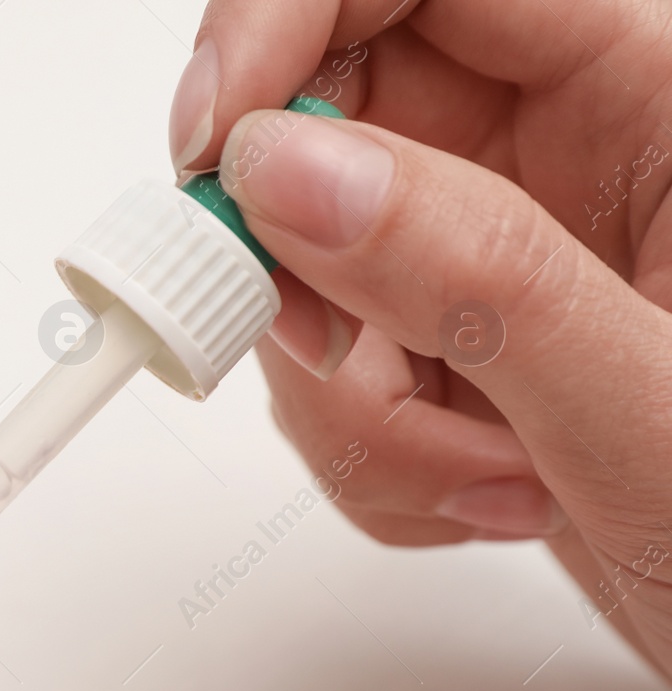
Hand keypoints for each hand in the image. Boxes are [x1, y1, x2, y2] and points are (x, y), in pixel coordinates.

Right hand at [169, 0, 671, 671]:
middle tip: (332, 352)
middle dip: (295, 260)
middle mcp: (558, 155)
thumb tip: (288, 171)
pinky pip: (324, 364)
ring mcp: (490, 255)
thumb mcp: (649, 410)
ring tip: (484, 471)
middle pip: (329, 123)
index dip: (283, 25)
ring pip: (306, 266)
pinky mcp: (447, 343)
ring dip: (351, 395)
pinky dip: (366, 451)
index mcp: (648, 97)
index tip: (214, 145)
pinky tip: (482, 492)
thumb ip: (474, 275)